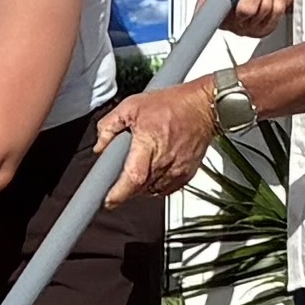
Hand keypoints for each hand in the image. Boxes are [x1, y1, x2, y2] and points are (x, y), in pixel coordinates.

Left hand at [106, 77, 223, 201]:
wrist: (204, 107)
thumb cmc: (172, 104)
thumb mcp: (132, 106)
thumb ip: (110, 125)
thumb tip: (100, 145)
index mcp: (149, 143)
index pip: (133, 178)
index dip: (119, 193)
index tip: (107, 201)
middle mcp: (164, 160)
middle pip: (140, 189)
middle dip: (125, 189)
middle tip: (117, 180)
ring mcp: (177, 170)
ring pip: (152, 191)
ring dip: (140, 187)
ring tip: (138, 168)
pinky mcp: (186, 174)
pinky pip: (166, 189)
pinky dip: (155, 184)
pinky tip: (152, 171)